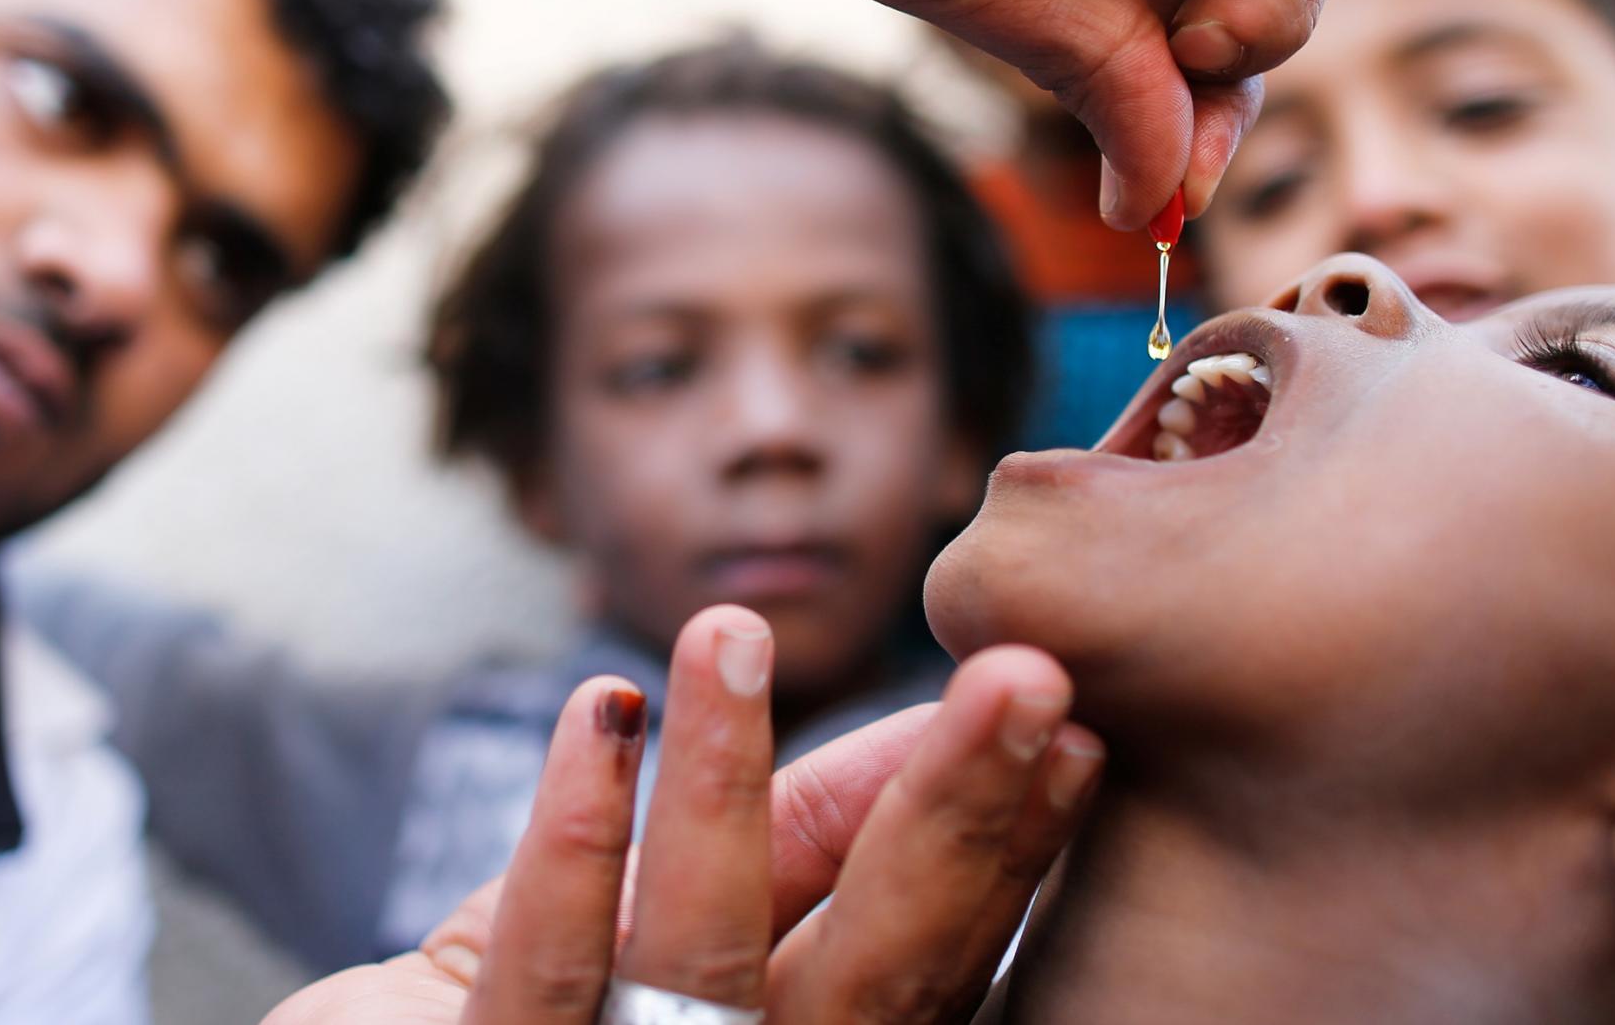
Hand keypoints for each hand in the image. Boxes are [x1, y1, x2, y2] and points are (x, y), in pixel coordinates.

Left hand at [262, 606, 1101, 1023]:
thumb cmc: (566, 1001)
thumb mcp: (689, 923)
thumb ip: (804, 840)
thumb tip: (924, 720)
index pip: (935, 955)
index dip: (1005, 844)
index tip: (1071, 725)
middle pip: (881, 974)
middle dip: (957, 819)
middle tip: (1024, 677)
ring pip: (705, 956)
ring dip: (725, 783)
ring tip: (731, 627)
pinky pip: (543, 966)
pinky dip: (573, 832)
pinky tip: (603, 711)